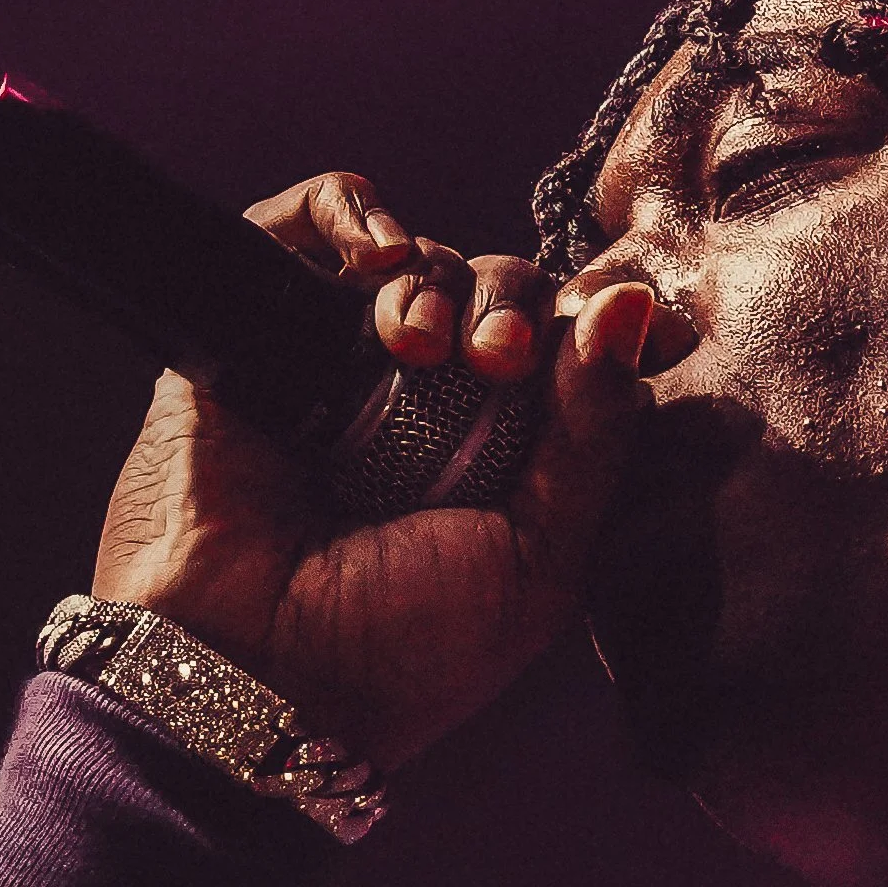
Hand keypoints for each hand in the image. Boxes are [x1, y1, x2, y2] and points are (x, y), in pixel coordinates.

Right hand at [92, 172, 653, 767]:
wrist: (253, 674)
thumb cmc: (403, 647)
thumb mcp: (542, 557)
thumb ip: (597, 435)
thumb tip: (634, 305)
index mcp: (506, 455)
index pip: (569, 347)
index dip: (595, 323)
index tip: (623, 329)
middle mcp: (428, 404)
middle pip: (500, 291)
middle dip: (512, 307)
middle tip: (496, 360)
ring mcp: (340, 365)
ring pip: (417, 262)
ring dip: (438, 283)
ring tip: (416, 345)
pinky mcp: (256, 336)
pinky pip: (303, 229)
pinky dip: (347, 212)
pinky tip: (376, 254)